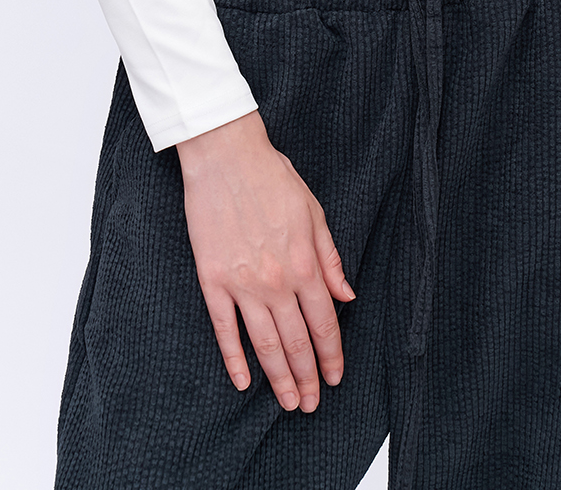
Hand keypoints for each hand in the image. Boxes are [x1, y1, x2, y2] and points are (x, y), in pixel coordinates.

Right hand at [176, 109, 355, 411]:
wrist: (226, 156)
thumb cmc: (272, 178)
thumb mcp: (314, 212)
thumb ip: (330, 259)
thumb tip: (347, 295)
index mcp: (304, 263)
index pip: (324, 322)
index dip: (331, 354)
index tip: (335, 376)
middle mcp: (276, 281)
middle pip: (296, 342)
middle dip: (307, 377)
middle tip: (312, 404)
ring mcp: (242, 284)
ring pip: (265, 344)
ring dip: (279, 378)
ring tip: (289, 403)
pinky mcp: (213, 280)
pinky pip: (224, 329)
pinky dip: (234, 358)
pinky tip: (243, 381)